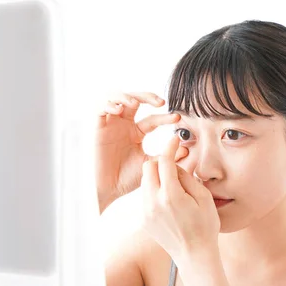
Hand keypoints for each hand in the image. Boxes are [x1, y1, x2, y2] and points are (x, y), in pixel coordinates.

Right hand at [96, 92, 186, 212]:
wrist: (107, 190)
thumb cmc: (126, 179)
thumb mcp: (151, 165)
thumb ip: (166, 156)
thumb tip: (186, 148)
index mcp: (137, 133)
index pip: (153, 119)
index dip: (165, 117)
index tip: (177, 119)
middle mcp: (124, 125)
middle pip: (135, 100)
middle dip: (148, 97)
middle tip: (160, 102)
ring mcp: (111, 125)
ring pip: (117, 99)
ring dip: (127, 96)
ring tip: (135, 103)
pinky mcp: (98, 127)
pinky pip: (101, 109)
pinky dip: (109, 104)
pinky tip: (118, 109)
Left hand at [140, 134, 220, 260]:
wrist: (194, 255)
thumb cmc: (205, 226)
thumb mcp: (203, 198)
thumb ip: (187, 178)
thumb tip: (175, 166)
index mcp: (171, 196)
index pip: (165, 162)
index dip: (170, 147)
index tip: (175, 139)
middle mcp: (154, 203)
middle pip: (148, 167)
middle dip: (160, 161)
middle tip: (174, 164)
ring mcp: (146, 212)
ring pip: (144, 181)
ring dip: (156, 176)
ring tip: (173, 184)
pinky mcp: (144, 220)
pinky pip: (145, 196)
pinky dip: (154, 190)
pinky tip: (168, 198)